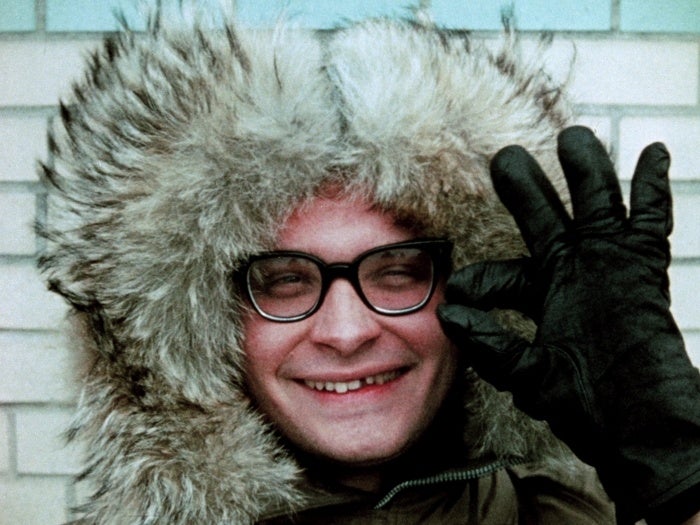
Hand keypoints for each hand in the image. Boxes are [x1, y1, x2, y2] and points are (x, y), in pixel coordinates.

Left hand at [438, 126, 699, 523]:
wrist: (642, 433)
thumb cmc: (586, 411)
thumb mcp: (528, 377)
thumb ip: (490, 346)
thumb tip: (447, 314)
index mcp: (538, 299)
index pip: (498, 275)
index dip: (477, 281)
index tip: (459, 292)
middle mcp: (569, 277)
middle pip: (545, 220)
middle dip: (526, 189)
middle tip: (504, 157)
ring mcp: (607, 270)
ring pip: (596, 206)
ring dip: (587, 171)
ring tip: (574, 136)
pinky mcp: (643, 273)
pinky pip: (652, 221)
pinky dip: (651, 188)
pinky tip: (652, 151)